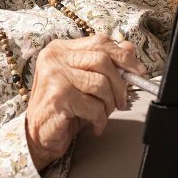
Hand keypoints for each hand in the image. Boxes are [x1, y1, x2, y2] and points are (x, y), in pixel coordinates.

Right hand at [24, 35, 144, 170]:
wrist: (39, 135)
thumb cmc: (64, 107)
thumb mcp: (86, 82)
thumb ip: (106, 63)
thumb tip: (130, 48)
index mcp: (61, 48)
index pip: (99, 42)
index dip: (123, 56)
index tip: (138, 71)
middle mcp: (55, 57)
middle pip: (103, 60)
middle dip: (119, 84)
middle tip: (121, 101)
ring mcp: (54, 75)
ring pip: (100, 83)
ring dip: (108, 104)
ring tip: (102, 114)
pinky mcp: (57, 96)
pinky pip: (93, 106)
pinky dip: (99, 119)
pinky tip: (95, 125)